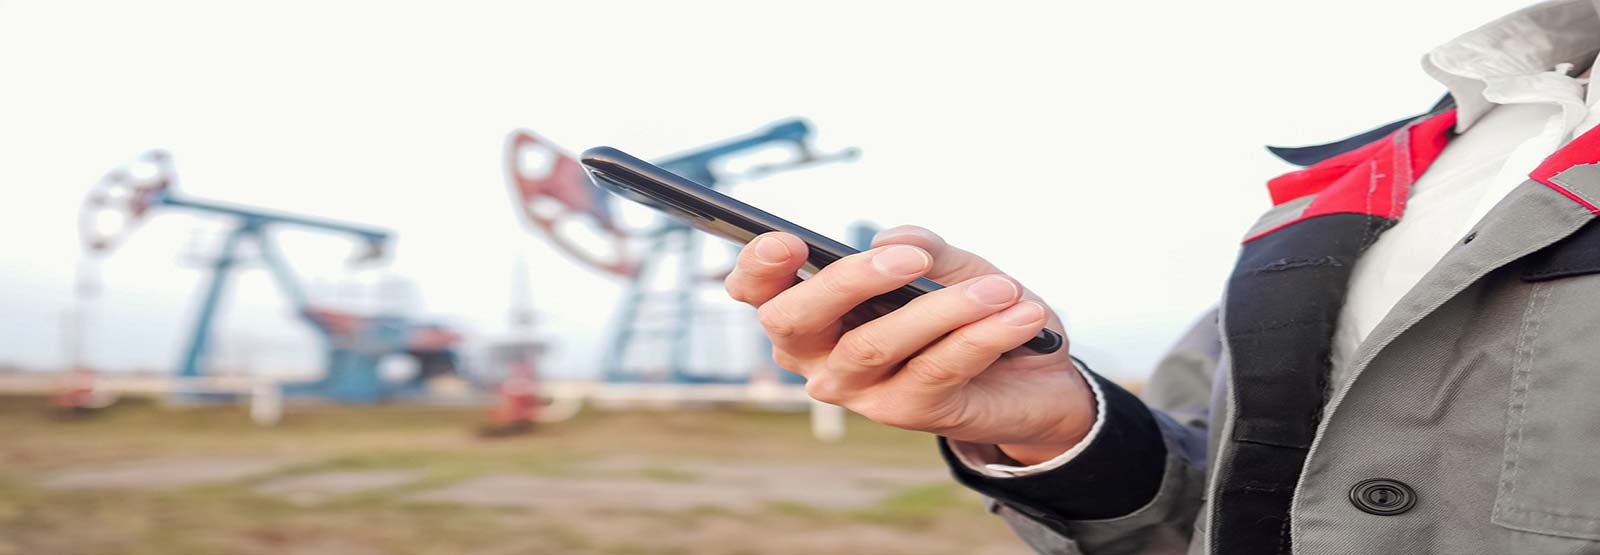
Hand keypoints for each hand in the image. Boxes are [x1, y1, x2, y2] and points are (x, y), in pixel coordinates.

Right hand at [724, 225, 1095, 464]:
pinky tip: (1021, 313)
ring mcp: (858, 391)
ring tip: (1001, 286)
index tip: (788, 241)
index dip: (758, 267)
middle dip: (847, 282)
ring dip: (940, 310)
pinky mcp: (906, 414)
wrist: (1031, 377)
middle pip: (797, 321)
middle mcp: (818, 357)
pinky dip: (984, 335)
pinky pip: (937, 368)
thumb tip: (892, 241)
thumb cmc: (970, 309)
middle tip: (908, 258)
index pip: (758, 292)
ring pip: (873, 345)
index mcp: (812, 311)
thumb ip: (923, 247)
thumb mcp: (950, 267)